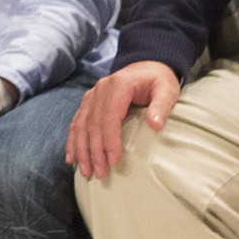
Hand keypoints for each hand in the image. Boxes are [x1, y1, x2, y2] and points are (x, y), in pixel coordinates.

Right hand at [67, 61, 182, 180]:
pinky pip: (76, 123)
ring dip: (81, 150)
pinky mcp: (88, 102)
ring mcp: (91, 95)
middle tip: (99, 173)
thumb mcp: (167, 89)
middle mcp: (100, 89)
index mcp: (118, 86)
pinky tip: (71, 158)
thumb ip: (162, 106)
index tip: (113, 161)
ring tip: (85, 171)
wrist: (147, 65)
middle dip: (94, 151)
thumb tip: (155, 125)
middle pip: (92, 125)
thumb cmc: (158, 80)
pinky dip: (72, 141)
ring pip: (80, 126)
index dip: (109, 141)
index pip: (109, 118)